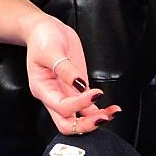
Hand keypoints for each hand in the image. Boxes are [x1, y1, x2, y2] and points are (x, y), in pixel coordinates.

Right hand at [25, 17, 120, 136]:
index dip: (80, 104)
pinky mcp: (76, 91)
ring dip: (95, 121)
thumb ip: (65, 69)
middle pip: (67, 125)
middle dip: (86, 125)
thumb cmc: (44, 38)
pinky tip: (111, 110)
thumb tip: (80, 85)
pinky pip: (87, 109)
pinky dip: (99, 112)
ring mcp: (65, 95)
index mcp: (42, 89)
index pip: (62, 107)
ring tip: (113, 113)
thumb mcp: (51, 50)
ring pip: (78, 120)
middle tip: (103, 117)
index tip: (96, 93)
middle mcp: (53, 97)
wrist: (46, 31)